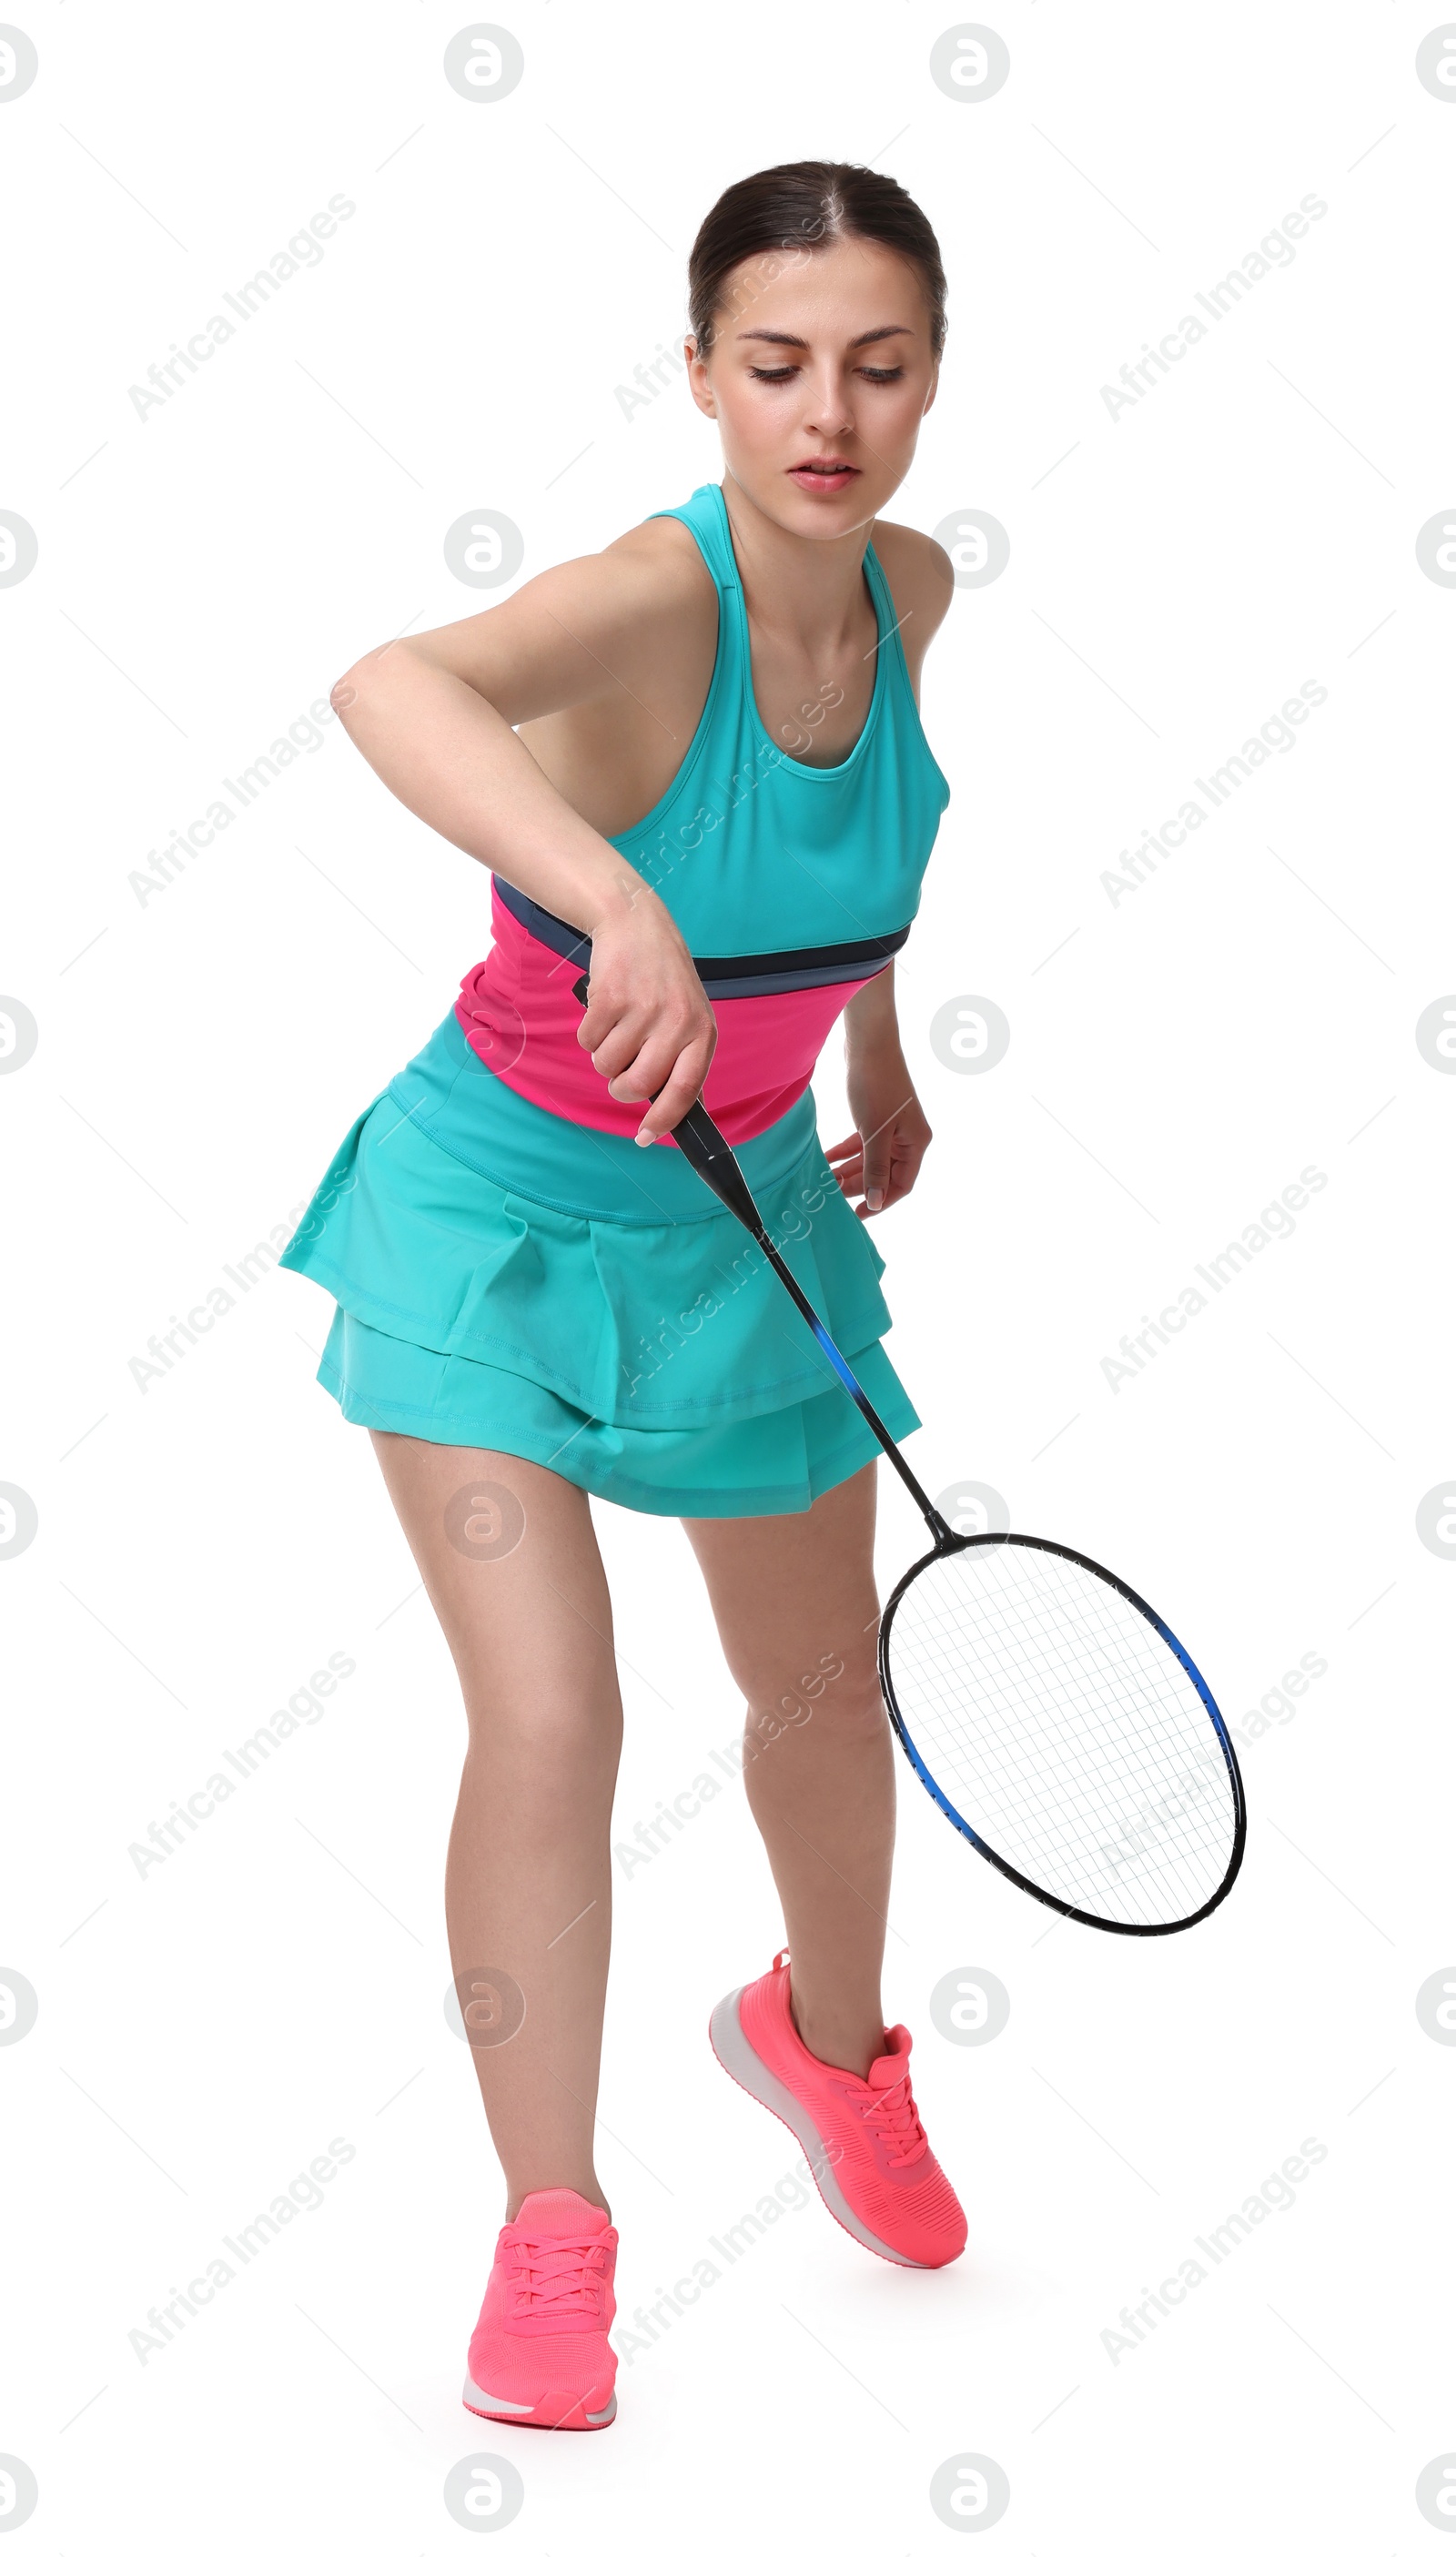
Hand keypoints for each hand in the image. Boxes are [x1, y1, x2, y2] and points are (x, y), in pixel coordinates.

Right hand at [575, 895, 716, 1143]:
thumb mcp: (688, 1015)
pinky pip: (587, 1041)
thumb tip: (673, 1109)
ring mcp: (643, 1010)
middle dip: (619, 1088)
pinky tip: (604, 1010)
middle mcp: (676, 1023)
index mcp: (701, 1032)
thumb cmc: (662, 980)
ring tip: (616, 1028)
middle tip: (618, 1073)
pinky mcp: (610, 998)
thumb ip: (683, 1058)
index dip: (664, 1120)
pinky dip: (589, 1033)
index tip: (645, 1138)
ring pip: (606, 1066)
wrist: (636, 924)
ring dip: (603, 1056)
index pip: (685, 1090)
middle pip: (636, 1086)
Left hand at [825, 1060, 931, 1216]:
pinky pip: (862, 1143)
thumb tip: (876, 1200)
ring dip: (849, 1170)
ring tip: (826, 1180)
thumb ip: (875, 1169)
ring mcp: (893, 1127)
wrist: (868, 1045)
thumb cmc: (876, 1086)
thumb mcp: (874, 1133)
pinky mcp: (877, 1117)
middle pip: (884, 1174)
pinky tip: (826, 1159)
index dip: (881, 1201)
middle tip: (833, 1196)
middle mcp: (908, 1138)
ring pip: (870, 1159)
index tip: (858, 1214)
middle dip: (859, 1185)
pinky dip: (845, 1152)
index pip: (901, 1185)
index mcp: (916, 1144)